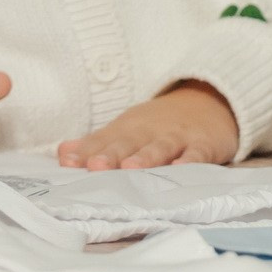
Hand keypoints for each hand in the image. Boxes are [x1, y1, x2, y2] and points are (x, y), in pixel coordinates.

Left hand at [58, 81, 238, 169]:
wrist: (209, 102)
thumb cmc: (159, 124)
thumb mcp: (127, 128)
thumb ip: (96, 144)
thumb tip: (62, 154)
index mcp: (128, 129)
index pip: (104, 141)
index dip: (86, 152)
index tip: (68, 163)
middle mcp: (150, 132)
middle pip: (129, 144)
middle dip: (111, 155)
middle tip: (95, 166)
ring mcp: (177, 137)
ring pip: (160, 147)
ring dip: (146, 157)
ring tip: (131, 168)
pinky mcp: (203, 145)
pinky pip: (196, 153)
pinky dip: (189, 161)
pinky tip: (180, 168)